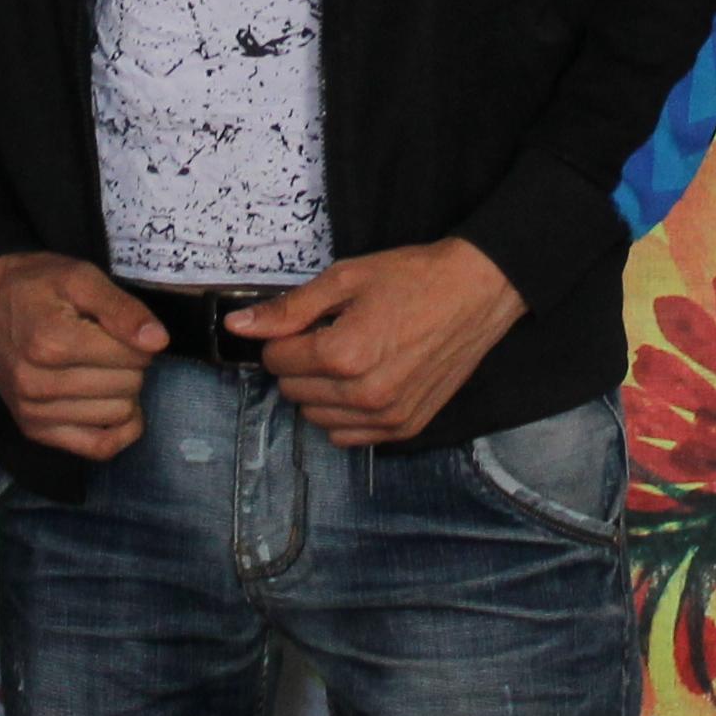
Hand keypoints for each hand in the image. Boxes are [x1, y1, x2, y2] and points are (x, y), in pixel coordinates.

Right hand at [0, 253, 165, 457]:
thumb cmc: (37, 284)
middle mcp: (38, 384)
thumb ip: (121, 308)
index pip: (133, 357)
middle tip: (108, 345)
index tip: (119, 327)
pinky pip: (99, 448)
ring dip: (122, 392)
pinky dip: (118, 430)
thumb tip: (158, 342)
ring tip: (100, 368)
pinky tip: (114, 406)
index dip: (138, 339)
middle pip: (128, 385)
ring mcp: (34, 412)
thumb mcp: (81, 277)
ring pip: (119, 414)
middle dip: (130, 363)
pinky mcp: (35, 431)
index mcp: (51, 343)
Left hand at [230, 241, 526, 446]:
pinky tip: (362, 381)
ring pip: (316, 417)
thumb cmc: (414, 279)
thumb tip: (238, 326)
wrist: (477, 291)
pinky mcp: (406, 427)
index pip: (276, 360)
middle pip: (292, 391)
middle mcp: (363, 394)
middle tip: (328, 334)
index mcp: (344, 354)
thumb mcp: (345, 279)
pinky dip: (344, 413)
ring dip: (319, 390)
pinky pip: (348, 436)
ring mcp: (387, 416)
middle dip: (299, 363)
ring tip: (349, 357)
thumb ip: (289, 308)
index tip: (304, 322)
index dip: (283, 337)